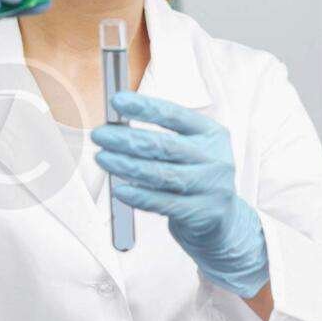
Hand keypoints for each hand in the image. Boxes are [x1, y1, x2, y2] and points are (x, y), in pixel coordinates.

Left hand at [91, 91, 268, 298]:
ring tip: (102, 158)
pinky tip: (120, 190)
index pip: (174, 115)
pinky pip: (163, 203)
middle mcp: (214, 157)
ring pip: (161, 174)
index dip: (144, 107)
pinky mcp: (202, 213)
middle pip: (164, 145)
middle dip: (127, 139)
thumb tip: (116, 128)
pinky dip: (138, 196)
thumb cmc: (193, 177)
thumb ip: (158, 139)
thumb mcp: (188, 151)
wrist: (222, 220)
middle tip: (100, 134)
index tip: (117, 100)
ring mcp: (212, 187)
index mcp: (211, 133)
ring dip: (126, 165)